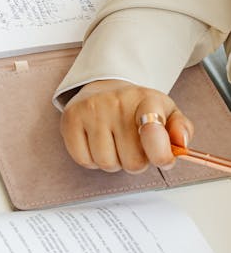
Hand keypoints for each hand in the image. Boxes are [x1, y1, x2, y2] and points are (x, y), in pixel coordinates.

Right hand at [60, 80, 194, 173]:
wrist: (104, 89)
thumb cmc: (137, 108)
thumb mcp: (167, 113)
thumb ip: (181, 129)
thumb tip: (181, 144)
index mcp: (145, 99)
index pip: (153, 132)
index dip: (160, 154)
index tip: (162, 158)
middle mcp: (116, 101)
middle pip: (132, 162)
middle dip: (135, 161)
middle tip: (132, 145)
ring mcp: (91, 109)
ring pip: (107, 163)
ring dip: (113, 161)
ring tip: (114, 143)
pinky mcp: (70, 119)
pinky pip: (84, 160)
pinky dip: (91, 159)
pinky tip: (96, 143)